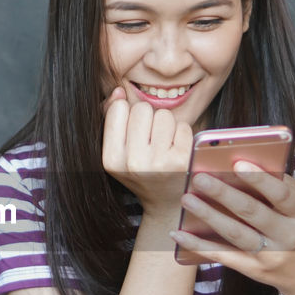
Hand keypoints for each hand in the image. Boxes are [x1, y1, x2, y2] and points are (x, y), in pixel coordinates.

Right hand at [102, 87, 192, 219]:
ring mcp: (159, 163)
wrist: (167, 204)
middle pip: (143, 109)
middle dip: (149, 119)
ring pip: (164, 115)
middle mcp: (133, 163)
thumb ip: (111, 118)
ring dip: (167, 125)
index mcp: (111, 159)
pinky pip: (183, 126)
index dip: (128, 114)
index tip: (133, 132)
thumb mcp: (117, 151)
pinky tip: (177, 150)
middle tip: (151, 140)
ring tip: (164, 145)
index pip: (119, 108)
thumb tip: (118, 90)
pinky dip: (182, 134)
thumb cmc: (141, 171)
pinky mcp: (182, 161)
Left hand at [169, 160, 294, 294]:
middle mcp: (287, 236)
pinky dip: (198, 245)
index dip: (259, 178)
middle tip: (199, 178)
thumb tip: (244, 163)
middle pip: (252, 212)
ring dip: (208, 215)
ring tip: (187, 199)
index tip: (236, 162)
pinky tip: (179, 233)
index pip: (281, 194)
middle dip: (223, 194)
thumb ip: (280, 186)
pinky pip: (222, 256)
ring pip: (234, 234)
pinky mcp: (253, 269)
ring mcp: (269, 256)